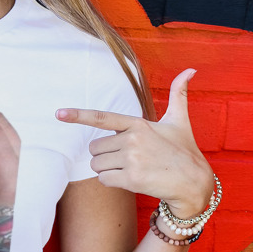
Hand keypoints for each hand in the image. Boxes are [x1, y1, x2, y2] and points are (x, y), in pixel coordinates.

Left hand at [56, 68, 213, 217]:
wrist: (194, 182)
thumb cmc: (184, 151)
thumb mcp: (179, 121)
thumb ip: (178, 95)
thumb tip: (190, 69)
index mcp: (138, 124)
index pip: (102, 117)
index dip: (78, 115)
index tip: (59, 113)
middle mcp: (132, 139)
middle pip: (94, 148)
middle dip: (105, 156)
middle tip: (128, 159)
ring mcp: (131, 159)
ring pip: (96, 165)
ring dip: (108, 170)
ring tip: (131, 169)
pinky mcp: (131, 178)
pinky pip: (104, 180)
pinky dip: (112, 182)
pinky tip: (131, 180)